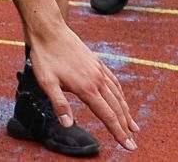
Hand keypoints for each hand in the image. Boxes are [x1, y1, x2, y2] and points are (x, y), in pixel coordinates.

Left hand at [24, 18, 138, 148]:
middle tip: (133, 142)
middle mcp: (97, 80)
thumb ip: (59, 104)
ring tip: (133, 126)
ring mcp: (98, 70)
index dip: (119, 133)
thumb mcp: (46, 82)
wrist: (49, 30)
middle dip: (125, 127)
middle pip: (116, 108)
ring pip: (117, 95)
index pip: (107, 116)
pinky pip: (113, 82)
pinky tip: (121, 99)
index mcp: (86, 88)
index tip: (129, 146)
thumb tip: (69, 125)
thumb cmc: (45, 57)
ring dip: (126, 112)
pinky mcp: (97, 63)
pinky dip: (120, 94)